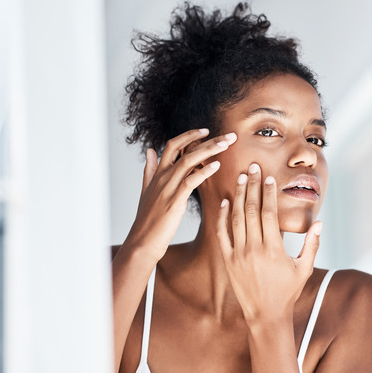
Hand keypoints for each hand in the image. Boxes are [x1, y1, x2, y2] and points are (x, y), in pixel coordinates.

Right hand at [124, 128, 236, 260]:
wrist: (142, 241)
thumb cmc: (148, 219)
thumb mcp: (147, 191)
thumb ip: (150, 170)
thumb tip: (149, 151)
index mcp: (158, 173)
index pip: (172, 145)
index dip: (189, 135)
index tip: (206, 130)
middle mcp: (162, 177)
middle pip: (184, 149)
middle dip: (208, 139)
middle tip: (229, 135)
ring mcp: (168, 188)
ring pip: (189, 161)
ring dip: (210, 150)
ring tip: (227, 144)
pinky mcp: (174, 201)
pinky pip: (190, 181)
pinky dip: (204, 172)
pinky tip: (217, 166)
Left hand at [216, 162, 321, 322]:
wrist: (265, 315)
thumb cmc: (288, 292)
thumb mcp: (304, 269)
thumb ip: (312, 245)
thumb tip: (320, 223)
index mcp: (273, 249)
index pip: (268, 213)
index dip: (267, 192)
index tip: (268, 177)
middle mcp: (254, 249)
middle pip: (250, 209)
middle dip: (251, 186)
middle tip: (252, 167)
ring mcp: (238, 254)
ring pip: (236, 218)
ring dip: (237, 195)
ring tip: (239, 177)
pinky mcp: (228, 260)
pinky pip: (222, 233)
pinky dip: (222, 216)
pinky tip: (225, 201)